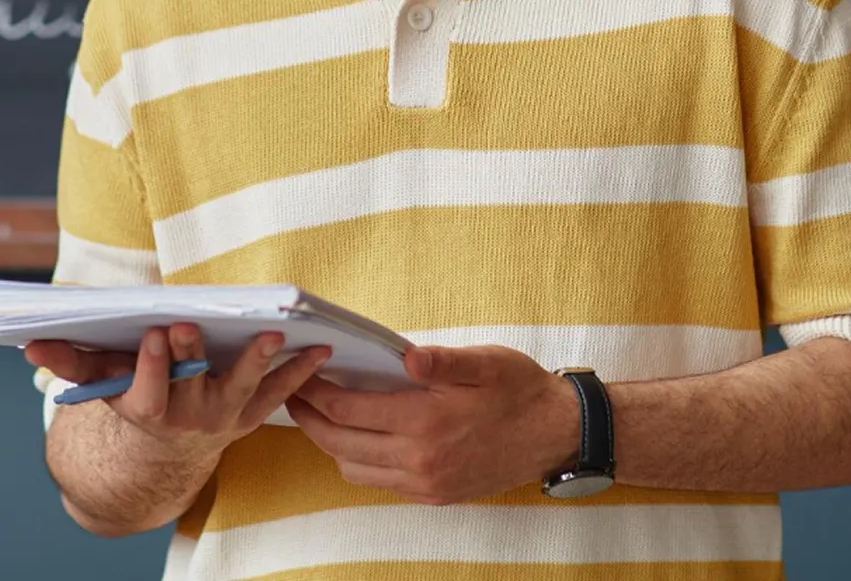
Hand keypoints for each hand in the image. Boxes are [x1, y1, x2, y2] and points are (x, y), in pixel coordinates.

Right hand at [24, 324, 332, 451]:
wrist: (161, 454)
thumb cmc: (129, 400)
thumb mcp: (98, 386)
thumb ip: (69, 362)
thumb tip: (30, 344)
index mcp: (147, 409)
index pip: (148, 388)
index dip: (152, 363)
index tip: (155, 335)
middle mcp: (187, 416)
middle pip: (192, 384)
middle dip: (193, 354)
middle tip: (196, 325)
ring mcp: (222, 417)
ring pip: (242, 389)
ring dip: (259, 362)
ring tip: (275, 335)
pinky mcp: (249, 414)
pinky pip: (278, 395)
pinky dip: (301, 373)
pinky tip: (321, 348)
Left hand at [285, 343, 580, 504]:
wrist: (556, 434)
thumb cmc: (520, 389)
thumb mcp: (486, 362)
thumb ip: (443, 361)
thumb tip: (406, 355)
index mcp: (427, 422)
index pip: (350, 409)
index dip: (318, 391)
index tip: (303, 371)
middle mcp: (420, 460)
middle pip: (341, 443)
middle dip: (310, 418)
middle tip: (294, 393)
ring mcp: (426, 483)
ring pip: (355, 468)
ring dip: (330, 442)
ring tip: (320, 413)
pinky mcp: (435, 494)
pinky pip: (380, 483)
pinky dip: (358, 460)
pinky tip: (359, 436)